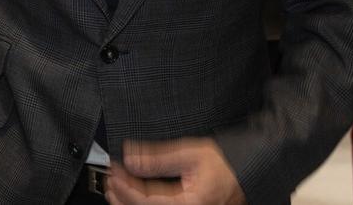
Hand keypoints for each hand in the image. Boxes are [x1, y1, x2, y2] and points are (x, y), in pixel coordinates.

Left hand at [107, 138, 243, 204]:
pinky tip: (130, 194)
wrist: (244, 173)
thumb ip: (158, 158)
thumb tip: (130, 158)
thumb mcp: (190, 154)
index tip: (112, 172)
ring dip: (128, 201)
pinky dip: (140, 202)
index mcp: (190, 204)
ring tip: (114, 187)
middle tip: (108, 178)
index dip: (125, 187)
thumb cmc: (224, 165)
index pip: (147, 201)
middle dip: (122, 197)